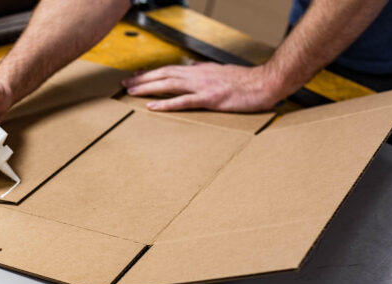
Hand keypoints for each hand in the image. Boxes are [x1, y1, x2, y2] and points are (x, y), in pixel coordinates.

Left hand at [121, 62, 282, 111]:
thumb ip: (205, 76)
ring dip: (148, 88)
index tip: (137, 76)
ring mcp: (203, 87)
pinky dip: (166, 104)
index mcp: (201, 70)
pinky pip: (183, 101)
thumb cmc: (246, 82)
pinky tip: (152, 107)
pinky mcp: (210, 99)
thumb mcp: (222, 75)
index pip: (170, 69)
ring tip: (132, 92)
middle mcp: (198, 75)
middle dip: (143, 78)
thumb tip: (192, 76)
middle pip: (164, 74)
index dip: (152, 73)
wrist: (265, 83)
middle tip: (126, 83)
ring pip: (169, 85)